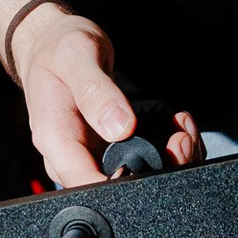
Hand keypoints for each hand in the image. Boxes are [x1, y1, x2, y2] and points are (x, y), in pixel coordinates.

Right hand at [12, 10, 198, 185]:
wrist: (52, 47)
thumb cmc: (58, 50)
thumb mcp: (75, 57)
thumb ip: (96, 91)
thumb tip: (119, 128)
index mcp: (55, 139)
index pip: (87, 185)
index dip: (126, 186)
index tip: (158, 159)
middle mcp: (71, 157)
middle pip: (116, 190)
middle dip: (159, 171)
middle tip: (181, 138)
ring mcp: (91, 158)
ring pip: (135, 181)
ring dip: (170, 162)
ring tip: (184, 130)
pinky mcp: (109, 152)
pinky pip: (140, 164)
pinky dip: (168, 151)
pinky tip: (177, 128)